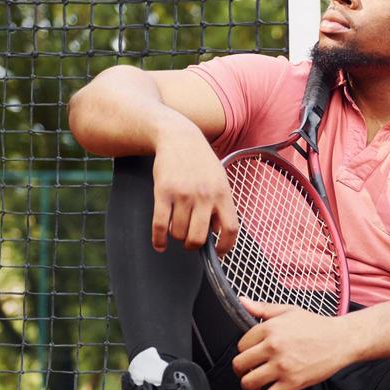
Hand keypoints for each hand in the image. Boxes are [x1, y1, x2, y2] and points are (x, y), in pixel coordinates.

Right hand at [151, 126, 238, 252]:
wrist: (179, 137)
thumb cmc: (200, 161)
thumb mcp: (220, 179)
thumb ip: (222, 204)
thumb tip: (218, 232)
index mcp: (222, 194)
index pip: (230, 229)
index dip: (225, 246)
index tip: (218, 252)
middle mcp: (204, 196)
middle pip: (199, 237)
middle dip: (193, 245)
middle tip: (190, 243)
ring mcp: (183, 194)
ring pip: (178, 232)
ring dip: (176, 236)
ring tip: (176, 228)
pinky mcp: (163, 192)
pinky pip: (160, 225)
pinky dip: (159, 240)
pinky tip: (160, 244)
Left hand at [232, 299, 358, 389]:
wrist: (341, 340)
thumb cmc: (316, 326)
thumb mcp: (288, 311)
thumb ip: (263, 308)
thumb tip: (242, 302)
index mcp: (270, 329)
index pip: (240, 345)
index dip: (244, 350)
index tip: (251, 353)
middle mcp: (274, 347)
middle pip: (239, 365)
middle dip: (241, 369)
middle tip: (249, 369)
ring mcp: (282, 367)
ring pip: (248, 383)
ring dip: (249, 385)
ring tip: (256, 381)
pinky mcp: (292, 383)